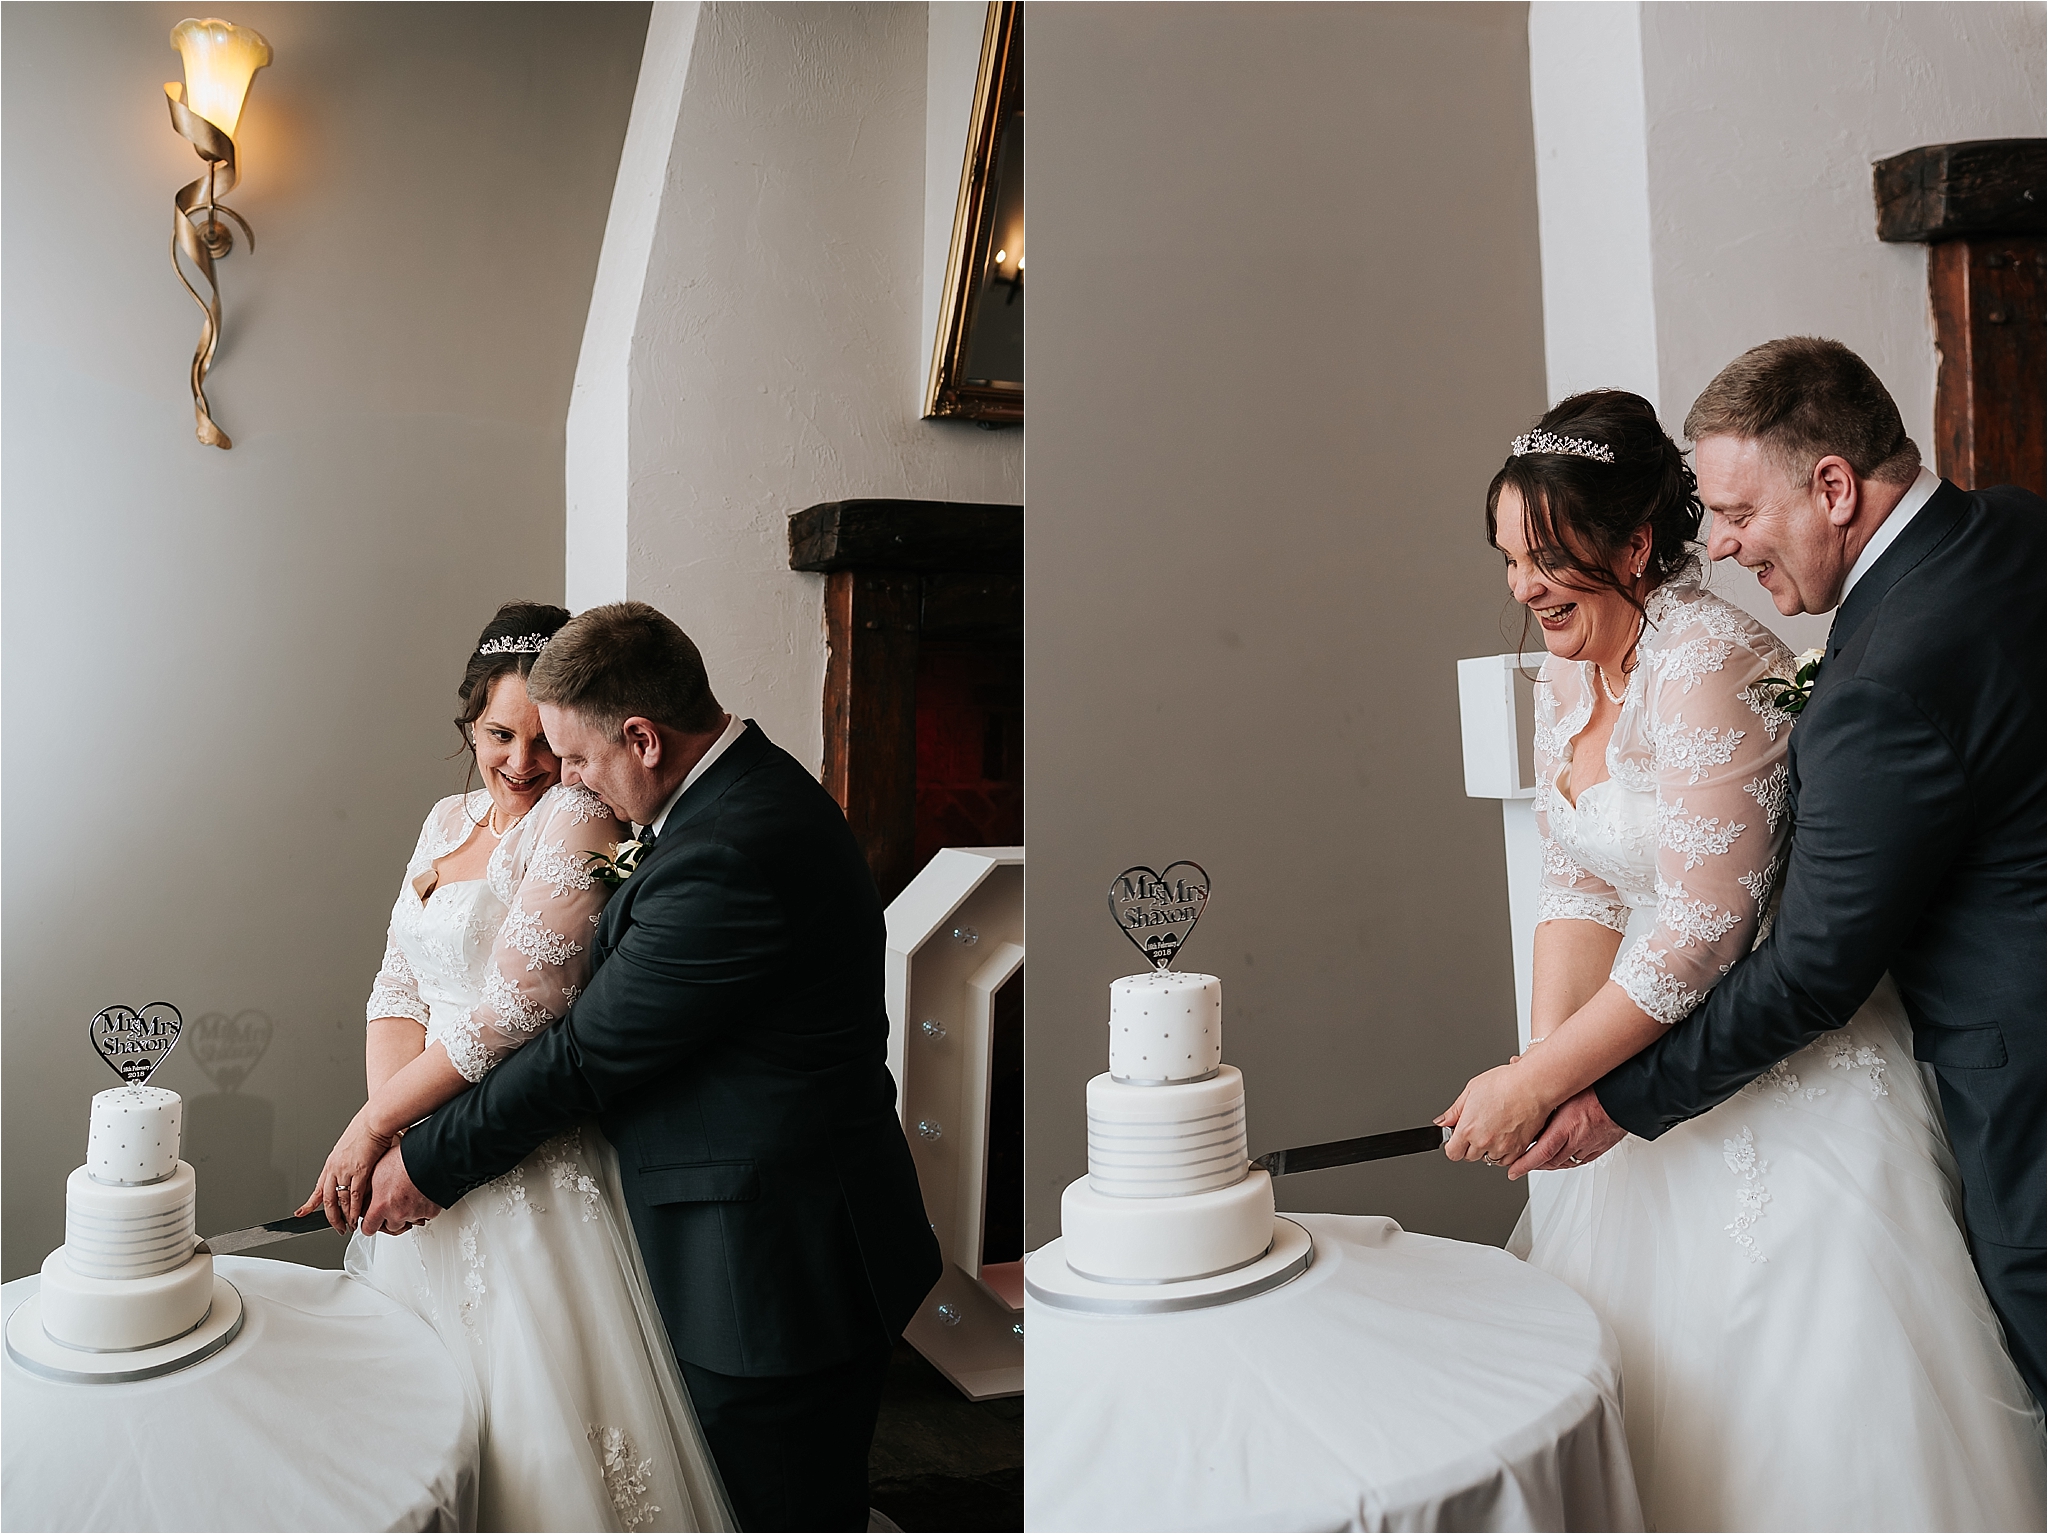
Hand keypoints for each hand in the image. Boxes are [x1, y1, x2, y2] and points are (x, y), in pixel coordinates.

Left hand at [295, 1109, 396, 1231]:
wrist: (375, 1120)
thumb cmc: (368, 1128)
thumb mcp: (352, 1146)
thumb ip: (352, 1160)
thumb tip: (359, 1165)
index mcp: (332, 1162)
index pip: (318, 1189)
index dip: (309, 1204)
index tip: (302, 1213)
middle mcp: (335, 1168)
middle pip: (327, 1200)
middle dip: (331, 1218)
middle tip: (337, 1228)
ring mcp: (346, 1170)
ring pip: (341, 1201)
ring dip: (345, 1217)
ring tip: (349, 1227)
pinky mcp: (360, 1170)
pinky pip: (354, 1196)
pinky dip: (355, 1209)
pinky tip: (356, 1218)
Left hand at [359, 1140, 441, 1235]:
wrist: (430, 1157)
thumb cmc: (405, 1159)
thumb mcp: (377, 1170)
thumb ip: (371, 1189)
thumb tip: (367, 1193)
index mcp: (381, 1206)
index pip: (369, 1228)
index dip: (370, 1224)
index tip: (372, 1221)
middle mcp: (398, 1214)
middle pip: (391, 1226)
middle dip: (391, 1217)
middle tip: (394, 1203)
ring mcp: (416, 1214)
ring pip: (409, 1221)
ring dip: (408, 1212)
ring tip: (409, 1195)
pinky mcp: (431, 1211)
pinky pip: (425, 1214)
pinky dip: (423, 1207)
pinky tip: (421, 1194)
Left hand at [1438, 1061, 1552, 1167]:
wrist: (1533, 1085)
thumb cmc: (1505, 1083)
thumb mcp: (1471, 1090)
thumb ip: (1454, 1111)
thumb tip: (1443, 1121)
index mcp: (1468, 1128)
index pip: (1452, 1153)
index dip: (1453, 1146)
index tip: (1456, 1139)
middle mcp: (1484, 1141)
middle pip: (1469, 1157)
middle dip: (1470, 1146)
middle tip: (1478, 1129)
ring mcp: (1503, 1148)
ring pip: (1489, 1160)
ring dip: (1488, 1150)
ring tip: (1493, 1130)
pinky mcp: (1519, 1150)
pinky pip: (1507, 1162)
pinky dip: (1504, 1153)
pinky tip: (1505, 1137)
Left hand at [1506, 1087, 1625, 1178]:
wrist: (1629, 1094)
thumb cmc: (1600, 1086)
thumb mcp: (1565, 1084)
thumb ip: (1539, 1079)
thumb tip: (1517, 1064)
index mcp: (1567, 1126)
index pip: (1541, 1153)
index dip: (1524, 1164)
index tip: (1512, 1170)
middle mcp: (1579, 1140)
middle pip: (1551, 1161)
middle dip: (1533, 1165)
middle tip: (1519, 1165)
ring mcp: (1591, 1145)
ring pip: (1566, 1163)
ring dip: (1549, 1164)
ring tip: (1537, 1161)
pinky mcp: (1601, 1147)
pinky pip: (1581, 1160)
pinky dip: (1567, 1162)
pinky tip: (1561, 1158)